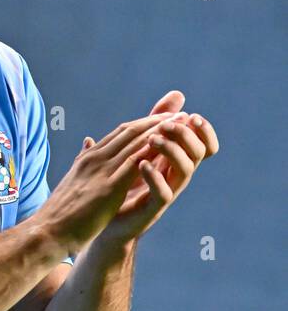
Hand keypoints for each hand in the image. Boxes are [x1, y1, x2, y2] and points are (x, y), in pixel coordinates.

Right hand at [40, 105, 189, 253]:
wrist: (47, 231)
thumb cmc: (60, 212)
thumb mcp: (72, 179)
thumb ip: (83, 160)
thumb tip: (88, 141)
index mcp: (88, 158)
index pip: (120, 133)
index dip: (143, 123)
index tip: (162, 117)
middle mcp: (94, 158)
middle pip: (130, 131)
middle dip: (156, 120)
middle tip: (179, 112)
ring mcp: (100, 171)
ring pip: (134, 142)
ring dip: (159, 131)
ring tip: (180, 124)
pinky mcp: (108, 188)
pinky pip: (133, 164)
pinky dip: (150, 152)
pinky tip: (167, 147)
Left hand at [84, 91, 218, 244]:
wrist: (104, 217)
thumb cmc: (125, 180)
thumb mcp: (140, 145)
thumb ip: (156, 121)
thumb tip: (178, 94)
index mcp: (175, 160)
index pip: (204, 143)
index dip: (204, 130)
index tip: (192, 115)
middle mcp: (176, 175)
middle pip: (198, 153)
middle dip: (187, 135)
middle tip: (168, 124)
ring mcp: (167, 192)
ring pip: (185, 171)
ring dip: (171, 151)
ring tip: (153, 139)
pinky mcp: (153, 208)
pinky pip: (164, 193)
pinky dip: (155, 177)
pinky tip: (142, 163)